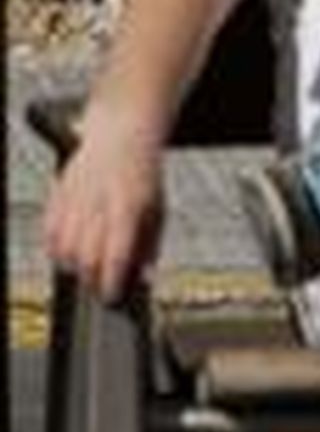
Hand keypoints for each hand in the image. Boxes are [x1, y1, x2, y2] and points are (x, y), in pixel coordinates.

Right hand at [43, 124, 164, 305]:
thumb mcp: (158, 209)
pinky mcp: (59, 195)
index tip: (112, 297)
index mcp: (128, 206)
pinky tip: (68, 253)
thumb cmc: (143, 174)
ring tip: (87, 270)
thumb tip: (145, 277)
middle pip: (87, 258)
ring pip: (64, 249)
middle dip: (92, 280)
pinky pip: (49, 233)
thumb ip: (151, 245)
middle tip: (101, 287)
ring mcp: (75, 198)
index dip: (112, 283)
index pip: (116, 255)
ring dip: (74, 268)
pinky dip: (56, 250)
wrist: (121, 135)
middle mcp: (99, 203)